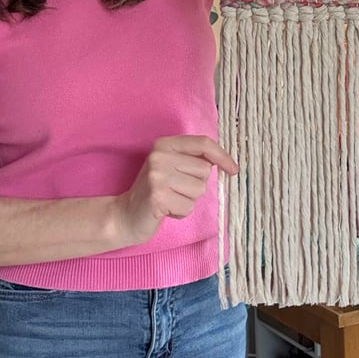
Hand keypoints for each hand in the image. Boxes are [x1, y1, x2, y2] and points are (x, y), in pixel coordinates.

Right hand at [118, 135, 237, 245]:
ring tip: (170, 200)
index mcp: (165, 144)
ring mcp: (157, 175)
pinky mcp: (158, 196)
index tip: (233, 170)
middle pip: (205, 170)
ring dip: (189, 200)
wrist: (125, 214)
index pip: (203, 143)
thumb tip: (225, 163)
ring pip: (199, 190)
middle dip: (196, 185)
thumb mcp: (171, 166)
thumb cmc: (155, 191)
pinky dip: (181, 213)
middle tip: (175, 190)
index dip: (222, 156)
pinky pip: (189, 206)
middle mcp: (160, 156)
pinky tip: (166, 210)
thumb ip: (192, 160)